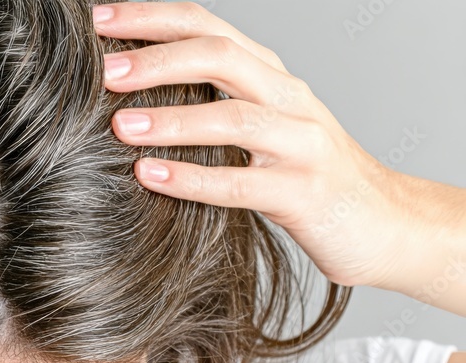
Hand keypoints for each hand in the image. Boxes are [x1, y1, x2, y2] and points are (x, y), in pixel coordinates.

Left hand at [92, 1, 423, 290]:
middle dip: (157, 60)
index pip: (207, 27)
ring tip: (120, 126)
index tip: (98, 21)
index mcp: (269, 75)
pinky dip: (192, 178)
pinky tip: (150, 176)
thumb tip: (128, 95)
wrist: (384, 223)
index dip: (152, 19)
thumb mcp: (260, 125)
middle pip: (220, 58)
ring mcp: (301, 144)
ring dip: (171, 118)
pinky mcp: (303, 193)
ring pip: (234, 118)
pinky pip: (242, 183)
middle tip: (104, 72)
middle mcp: (288, 98)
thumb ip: (210, 102)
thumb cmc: (304, 174)